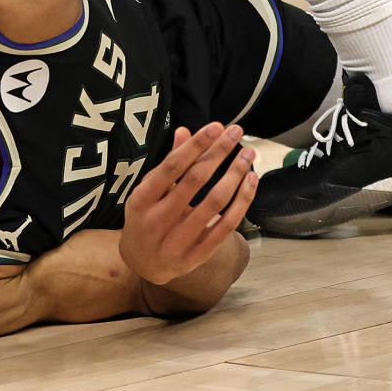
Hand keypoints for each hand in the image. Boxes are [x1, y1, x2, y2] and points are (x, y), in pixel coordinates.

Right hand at [120, 123, 257, 285]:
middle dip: (219, 152)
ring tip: (247, 153)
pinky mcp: (198, 254)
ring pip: (215, 201)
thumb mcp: (148, 190)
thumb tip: (185, 130)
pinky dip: (242, 201)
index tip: (216, 127)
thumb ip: (168, 162)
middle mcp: (158, 220)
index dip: (196, 145)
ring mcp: (179, 239)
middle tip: (236, 132)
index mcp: (141, 200)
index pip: (172, 166)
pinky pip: (227, 224)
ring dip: (235, 173)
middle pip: (195, 180)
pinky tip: (250, 181)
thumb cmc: (145, 217)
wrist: (143, 263)